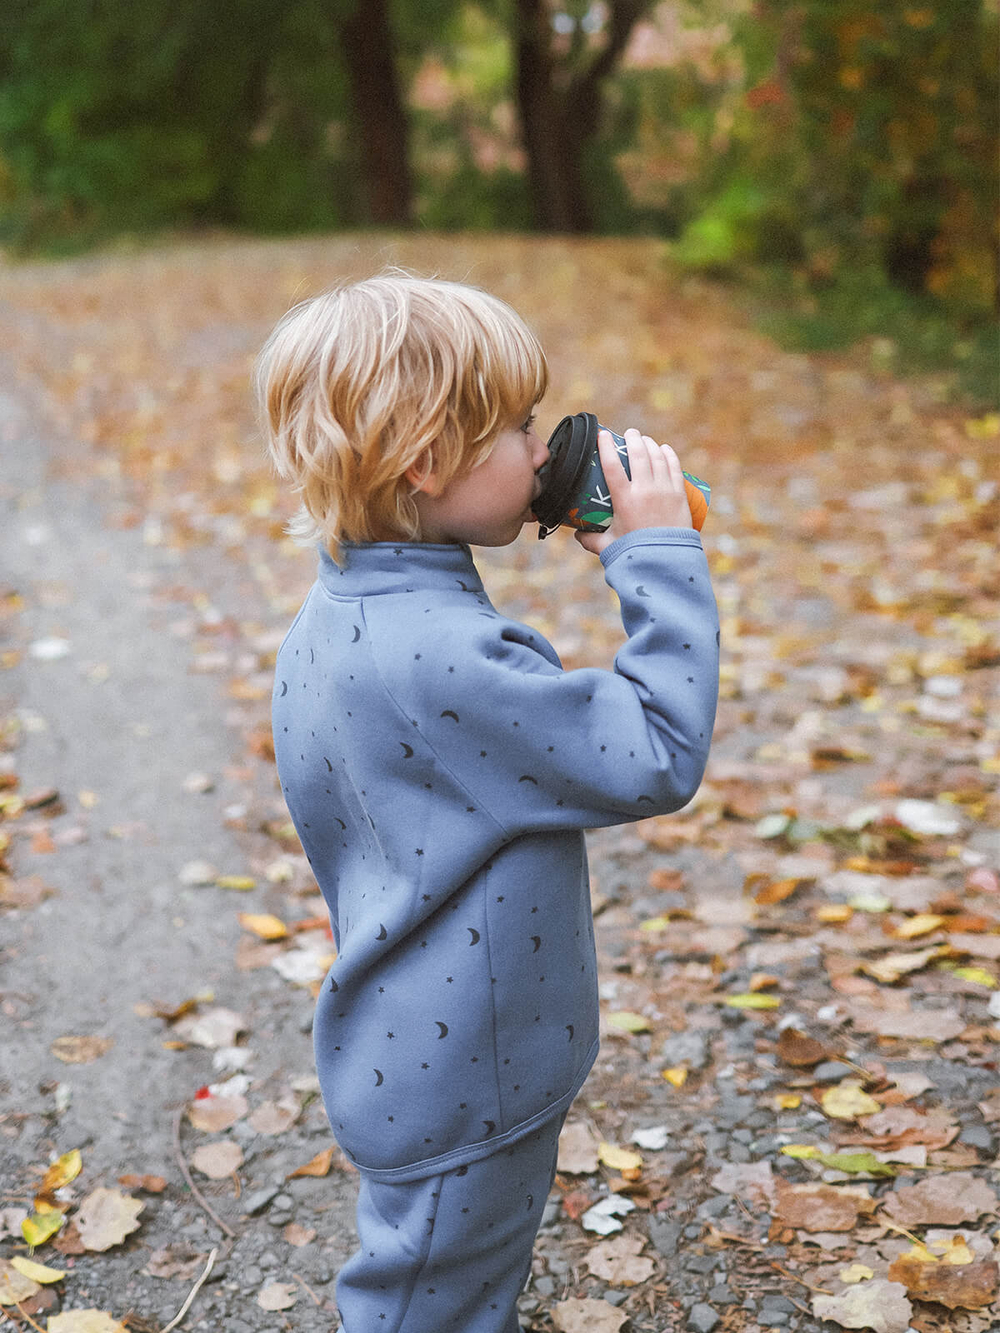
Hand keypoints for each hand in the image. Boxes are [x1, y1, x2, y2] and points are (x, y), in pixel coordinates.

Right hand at [575, 429, 691, 554]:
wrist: (666, 562)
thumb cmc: (634, 554)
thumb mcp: (608, 546)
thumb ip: (590, 539)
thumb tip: (577, 534)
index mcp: (624, 500)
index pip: (612, 466)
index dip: (605, 447)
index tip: (602, 434)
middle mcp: (645, 490)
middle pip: (638, 454)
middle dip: (632, 439)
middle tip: (628, 433)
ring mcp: (664, 490)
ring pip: (657, 457)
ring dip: (650, 444)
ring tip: (645, 440)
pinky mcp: (679, 494)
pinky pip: (674, 467)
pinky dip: (668, 454)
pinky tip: (664, 449)